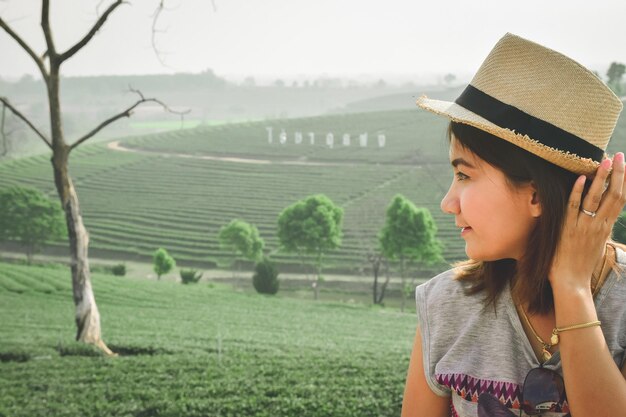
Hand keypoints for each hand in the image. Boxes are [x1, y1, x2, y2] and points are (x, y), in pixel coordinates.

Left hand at [549, 152, 625, 289]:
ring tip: (605, 160)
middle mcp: (599, 225)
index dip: (624, 182)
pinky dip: (578, 192)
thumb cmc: (581, 264)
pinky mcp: (569, 229)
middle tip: (620, 155)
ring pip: (596, 198)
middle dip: (619, 174)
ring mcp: (584, 226)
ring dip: (601, 178)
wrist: (572, 282)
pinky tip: (581, 178)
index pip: (620, 200)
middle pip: (614, 195)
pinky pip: (574, 207)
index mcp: (606, 227)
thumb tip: (604, 216)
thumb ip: (601, 228)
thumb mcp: (597, 243)